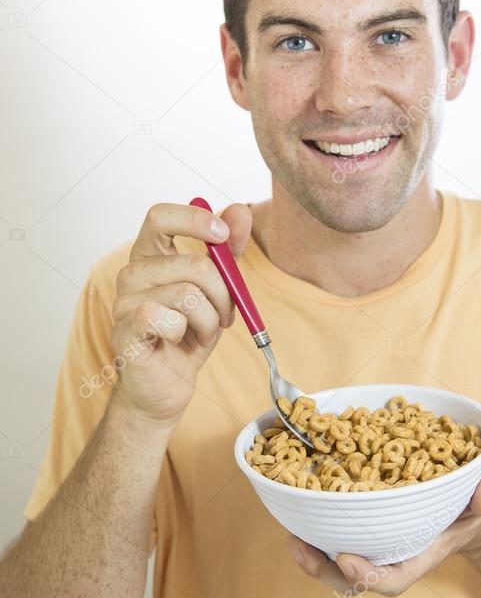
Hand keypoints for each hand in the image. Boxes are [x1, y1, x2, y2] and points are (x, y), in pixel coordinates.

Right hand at [110, 201, 251, 426]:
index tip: (224, 235)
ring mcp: (123, 303)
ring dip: (209, 319)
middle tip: (224, 313)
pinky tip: (178, 341)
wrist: (167, 386)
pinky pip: (168, 319)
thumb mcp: (218, 289)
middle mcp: (132, 274)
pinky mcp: (124, 332)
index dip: (194, 219)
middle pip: (192, 263)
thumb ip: (227, 249)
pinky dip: (186, 333)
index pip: (160, 216)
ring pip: (188, 295)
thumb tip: (240, 210)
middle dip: (223, 293)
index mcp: (150, 256)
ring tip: (202, 332)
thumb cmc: (189, 334)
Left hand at [286, 468, 480, 596]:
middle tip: (299, 549)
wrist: (470, 502)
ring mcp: (379, 541)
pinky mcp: (367, 523)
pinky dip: (318, 529)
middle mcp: (395, 553)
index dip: (368, 577)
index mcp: (422, 552)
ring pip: (340, 561)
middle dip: (325, 570)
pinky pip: (338, 534)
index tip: (346, 560)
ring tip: (291, 538)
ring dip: (314, 553)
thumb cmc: (479, 502)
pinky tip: (299, 511)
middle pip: (354, 578)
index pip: (393, 579)